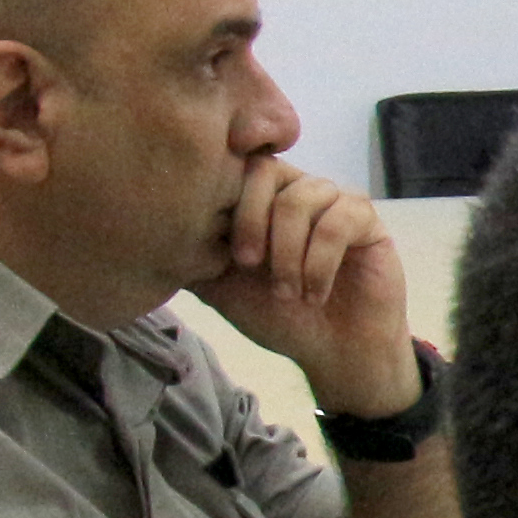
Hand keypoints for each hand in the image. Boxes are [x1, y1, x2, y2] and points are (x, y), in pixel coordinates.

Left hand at [191, 158, 416, 415]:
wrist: (334, 352)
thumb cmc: (279, 317)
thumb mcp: (220, 286)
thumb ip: (191, 253)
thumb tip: (149, 226)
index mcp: (262, 198)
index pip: (235, 166)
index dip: (226, 200)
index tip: (227, 251)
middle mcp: (298, 190)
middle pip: (267, 170)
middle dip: (252, 221)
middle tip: (248, 265)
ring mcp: (336, 201)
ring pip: (303, 197)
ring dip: (288, 251)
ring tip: (286, 292)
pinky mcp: (368, 221)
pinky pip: (339, 223)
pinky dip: (319, 263)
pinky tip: (315, 293)